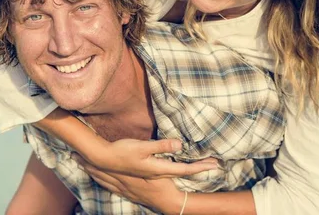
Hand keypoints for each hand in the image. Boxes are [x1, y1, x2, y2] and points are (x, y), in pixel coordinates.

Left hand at [75, 155, 185, 213]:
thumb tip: (166, 142)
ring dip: (92, 172)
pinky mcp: (127, 193)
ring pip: (102, 179)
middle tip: (73, 155)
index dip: (91, 158)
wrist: (168, 201)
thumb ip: (159, 150)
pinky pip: (110, 187)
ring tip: (80, 164)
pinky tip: (97, 179)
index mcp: (126, 174)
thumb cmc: (162, 184)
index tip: (79, 151)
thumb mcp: (160, 166)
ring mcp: (123, 189)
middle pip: (99, 172)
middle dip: (87, 164)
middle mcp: (122, 181)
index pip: (104, 165)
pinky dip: (101, 181)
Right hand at [79, 138, 216, 178]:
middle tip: (214, 164)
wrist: (104, 159)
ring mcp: (152, 174)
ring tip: (201, 165)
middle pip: (183, 172)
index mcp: (159, 168)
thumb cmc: (123, 151)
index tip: (215, 164)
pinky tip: (177, 166)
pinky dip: (177, 170)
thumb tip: (180, 144)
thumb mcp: (143, 147)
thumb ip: (162, 146)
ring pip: (175, 173)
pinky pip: (167, 172)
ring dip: (190, 169)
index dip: (200, 167)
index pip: (185, 169)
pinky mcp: (147, 171)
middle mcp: (157, 173)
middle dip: (199, 168)